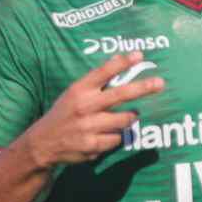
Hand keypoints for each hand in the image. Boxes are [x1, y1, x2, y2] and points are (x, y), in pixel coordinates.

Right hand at [26, 51, 162, 166]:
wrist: (42, 143)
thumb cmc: (65, 113)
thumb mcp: (74, 93)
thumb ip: (96, 82)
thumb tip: (121, 60)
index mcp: (79, 89)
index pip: (103, 72)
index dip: (122, 63)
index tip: (139, 55)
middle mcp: (84, 106)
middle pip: (120, 94)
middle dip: (143, 88)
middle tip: (160, 83)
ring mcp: (88, 127)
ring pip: (125, 120)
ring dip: (129, 117)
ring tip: (127, 116)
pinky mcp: (92, 146)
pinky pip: (117, 139)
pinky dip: (114, 136)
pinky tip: (101, 135)